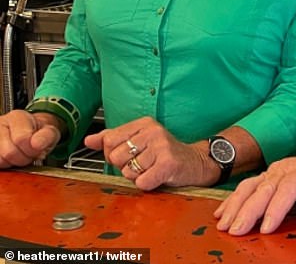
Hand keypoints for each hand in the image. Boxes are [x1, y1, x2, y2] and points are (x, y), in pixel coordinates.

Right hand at [0, 110, 61, 167]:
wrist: (31, 134)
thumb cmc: (38, 133)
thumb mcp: (49, 131)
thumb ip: (47, 136)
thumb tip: (37, 144)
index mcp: (16, 117)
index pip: (21, 138)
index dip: (32, 149)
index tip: (38, 149)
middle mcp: (0, 125)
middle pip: (9, 152)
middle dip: (24, 158)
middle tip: (31, 153)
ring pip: (1, 160)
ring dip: (15, 163)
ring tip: (22, 154)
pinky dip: (7, 165)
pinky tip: (13, 158)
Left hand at [84, 116, 213, 189]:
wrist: (195, 162)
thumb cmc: (164, 153)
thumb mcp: (140, 140)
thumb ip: (113, 138)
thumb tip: (88, 140)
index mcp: (144, 123)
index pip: (109, 140)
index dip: (113, 154)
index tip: (128, 155)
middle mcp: (152, 131)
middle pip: (116, 157)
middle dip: (125, 167)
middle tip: (143, 164)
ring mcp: (161, 146)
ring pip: (128, 172)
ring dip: (137, 177)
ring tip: (152, 169)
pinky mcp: (168, 163)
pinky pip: (141, 182)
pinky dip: (147, 184)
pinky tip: (157, 177)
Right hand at [214, 155, 295, 235]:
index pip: (289, 188)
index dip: (277, 207)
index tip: (266, 228)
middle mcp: (284, 169)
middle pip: (264, 188)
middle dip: (249, 210)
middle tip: (237, 230)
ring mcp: (271, 172)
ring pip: (250, 186)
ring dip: (235, 205)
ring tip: (224, 225)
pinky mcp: (262, 177)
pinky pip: (244, 187)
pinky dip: (231, 200)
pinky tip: (221, 214)